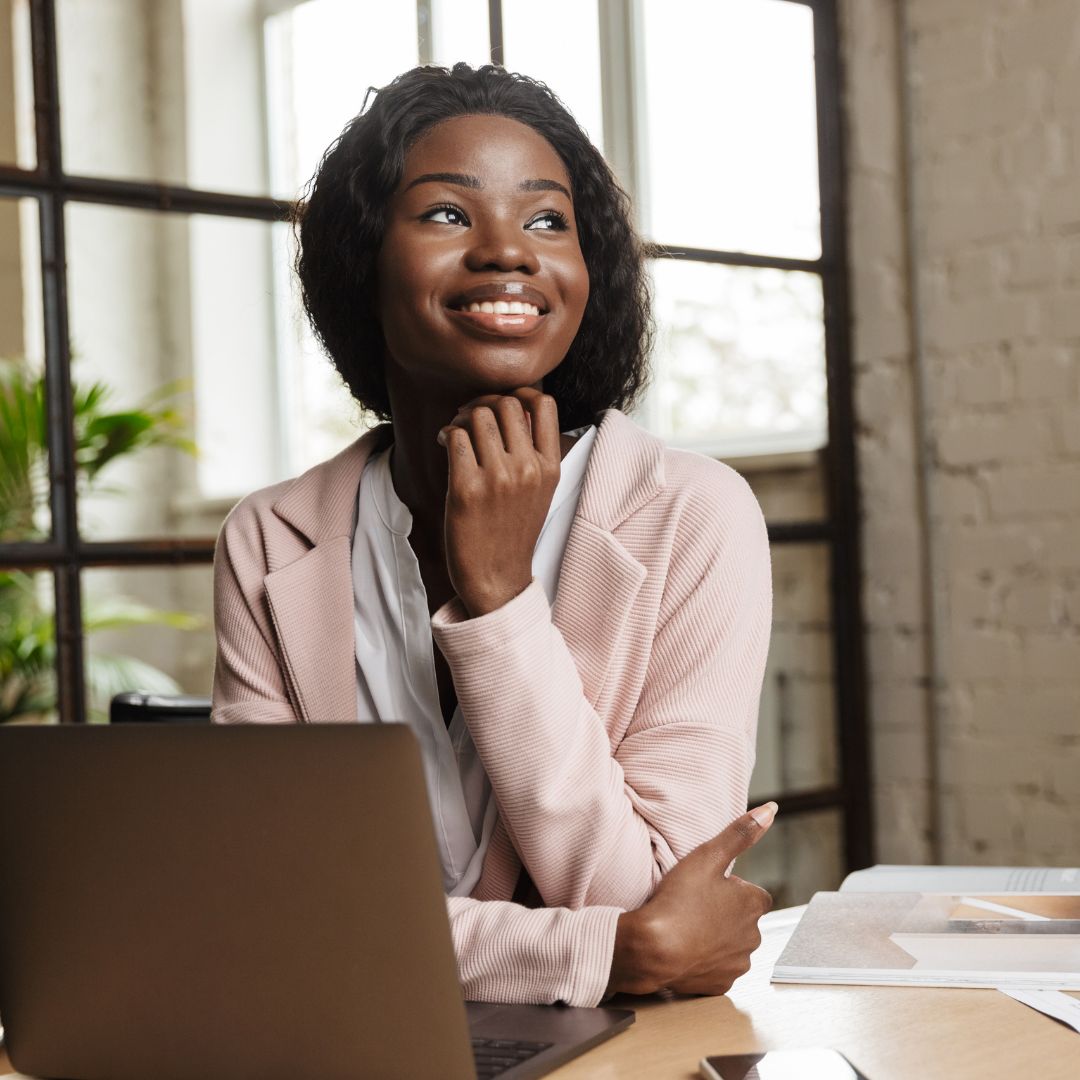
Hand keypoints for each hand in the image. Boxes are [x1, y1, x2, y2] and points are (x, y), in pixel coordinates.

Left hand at [437, 387, 561, 616]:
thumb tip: (510, 409)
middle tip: (469, 418)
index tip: (501, 404)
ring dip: (461, 418)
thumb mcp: (539, 491)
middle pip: (506, 403)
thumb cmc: (512, 532)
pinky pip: (454, 437)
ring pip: (478, 416)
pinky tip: (444, 443)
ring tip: (455, 433)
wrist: (497, 578)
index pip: (544, 404)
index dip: (519, 393)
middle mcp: (528, 469)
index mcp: (549, 467)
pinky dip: (446, 433)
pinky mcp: (468, 489)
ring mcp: (498, 479)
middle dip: (483, 403)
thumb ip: (532, 452)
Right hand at [607, 803, 776, 995]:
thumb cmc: (679, 900)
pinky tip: (685, 950)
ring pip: (731, 945)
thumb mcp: (707, 856)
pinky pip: (717, 968)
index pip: (754, 895)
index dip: (732, 890)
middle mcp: (754, 936)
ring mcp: (738, 963)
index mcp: (754, 905)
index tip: (709, 888)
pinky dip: (705, 961)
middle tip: (693, 906)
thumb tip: (772, 809)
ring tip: (687, 927)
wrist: (652, 949)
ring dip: (716, 938)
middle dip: (725, 915)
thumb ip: (740, 833)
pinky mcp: (721, 985)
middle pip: (743, 920)